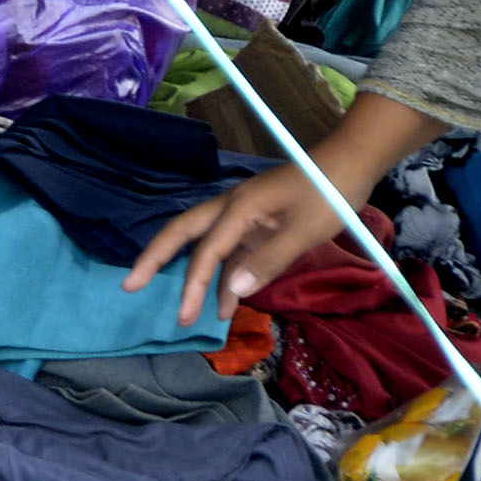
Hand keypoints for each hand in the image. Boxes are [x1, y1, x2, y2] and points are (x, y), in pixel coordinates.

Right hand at [124, 160, 367, 325]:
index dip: (192, 284)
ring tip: (189, 312)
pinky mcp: (257, 224)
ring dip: (197, 276)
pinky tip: (228, 302)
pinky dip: (226, 275)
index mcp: (238, 207)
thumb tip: (233, 292)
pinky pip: (232, 251)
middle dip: (156, 259)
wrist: (349, 164)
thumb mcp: (302, 232)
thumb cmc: (327, 194)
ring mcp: (243, 216)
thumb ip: (268, 262)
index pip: (206, 250)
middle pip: (183, 233)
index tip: (182, 316)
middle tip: (131, 284)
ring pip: (207, 246)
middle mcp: (231, 209)